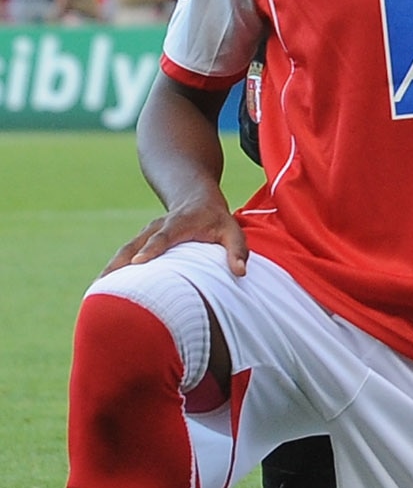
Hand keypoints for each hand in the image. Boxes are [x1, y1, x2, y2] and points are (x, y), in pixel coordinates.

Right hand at [107, 195, 247, 278]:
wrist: (193, 197)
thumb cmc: (215, 219)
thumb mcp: (232, 230)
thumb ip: (237, 250)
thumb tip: (240, 273)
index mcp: (179, 224)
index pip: (163, 237)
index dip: (151, 249)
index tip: (138, 262)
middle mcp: (156, 228)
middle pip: (134, 245)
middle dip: (120, 263)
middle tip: (106, 283)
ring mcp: (144, 234)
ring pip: (124, 251)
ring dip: (110, 269)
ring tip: (97, 290)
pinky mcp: (137, 241)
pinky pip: (122, 256)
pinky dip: (112, 270)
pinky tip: (101, 289)